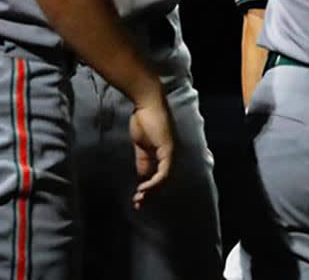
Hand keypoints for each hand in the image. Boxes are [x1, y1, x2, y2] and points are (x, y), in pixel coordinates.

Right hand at [128, 93, 175, 208]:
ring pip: (165, 179)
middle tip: (139, 204)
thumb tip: (142, 176)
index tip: (137, 197)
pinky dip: (155, 182)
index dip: (149, 188)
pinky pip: (164, 171)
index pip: (159, 176)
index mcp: (162, 154)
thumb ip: (143, 160)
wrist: (146, 105)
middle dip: (151, 194)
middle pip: (163, 181)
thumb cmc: (143, 120)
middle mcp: (170, 155)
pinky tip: (144, 188)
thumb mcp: (141, 145)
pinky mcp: (169, 150)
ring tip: (140, 199)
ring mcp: (171, 152)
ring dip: (152, 191)